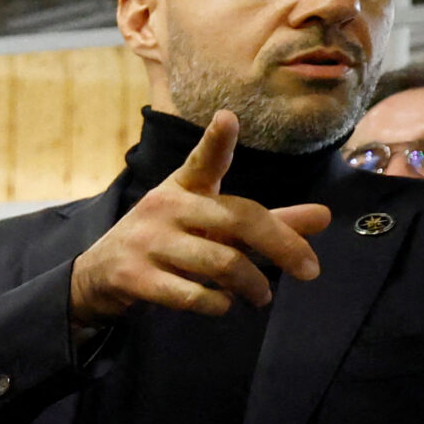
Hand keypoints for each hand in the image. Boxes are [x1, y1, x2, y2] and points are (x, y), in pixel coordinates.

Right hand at [68, 110, 328, 324]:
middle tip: (310, 270)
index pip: (204, 161)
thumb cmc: (168, 241)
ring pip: (220, 263)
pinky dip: (216, 304)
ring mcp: (147, 242)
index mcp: (185, 187)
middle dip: (283, 246)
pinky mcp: (134, 277)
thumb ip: (267, 223)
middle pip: (239, 220)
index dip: (216, 140)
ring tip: (262, 295)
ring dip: (252, 284)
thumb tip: (325, 217)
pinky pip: (190, 294)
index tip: (228, 118)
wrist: (98, 274)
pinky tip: (223, 304)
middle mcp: (165, 207)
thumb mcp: (212, 225)